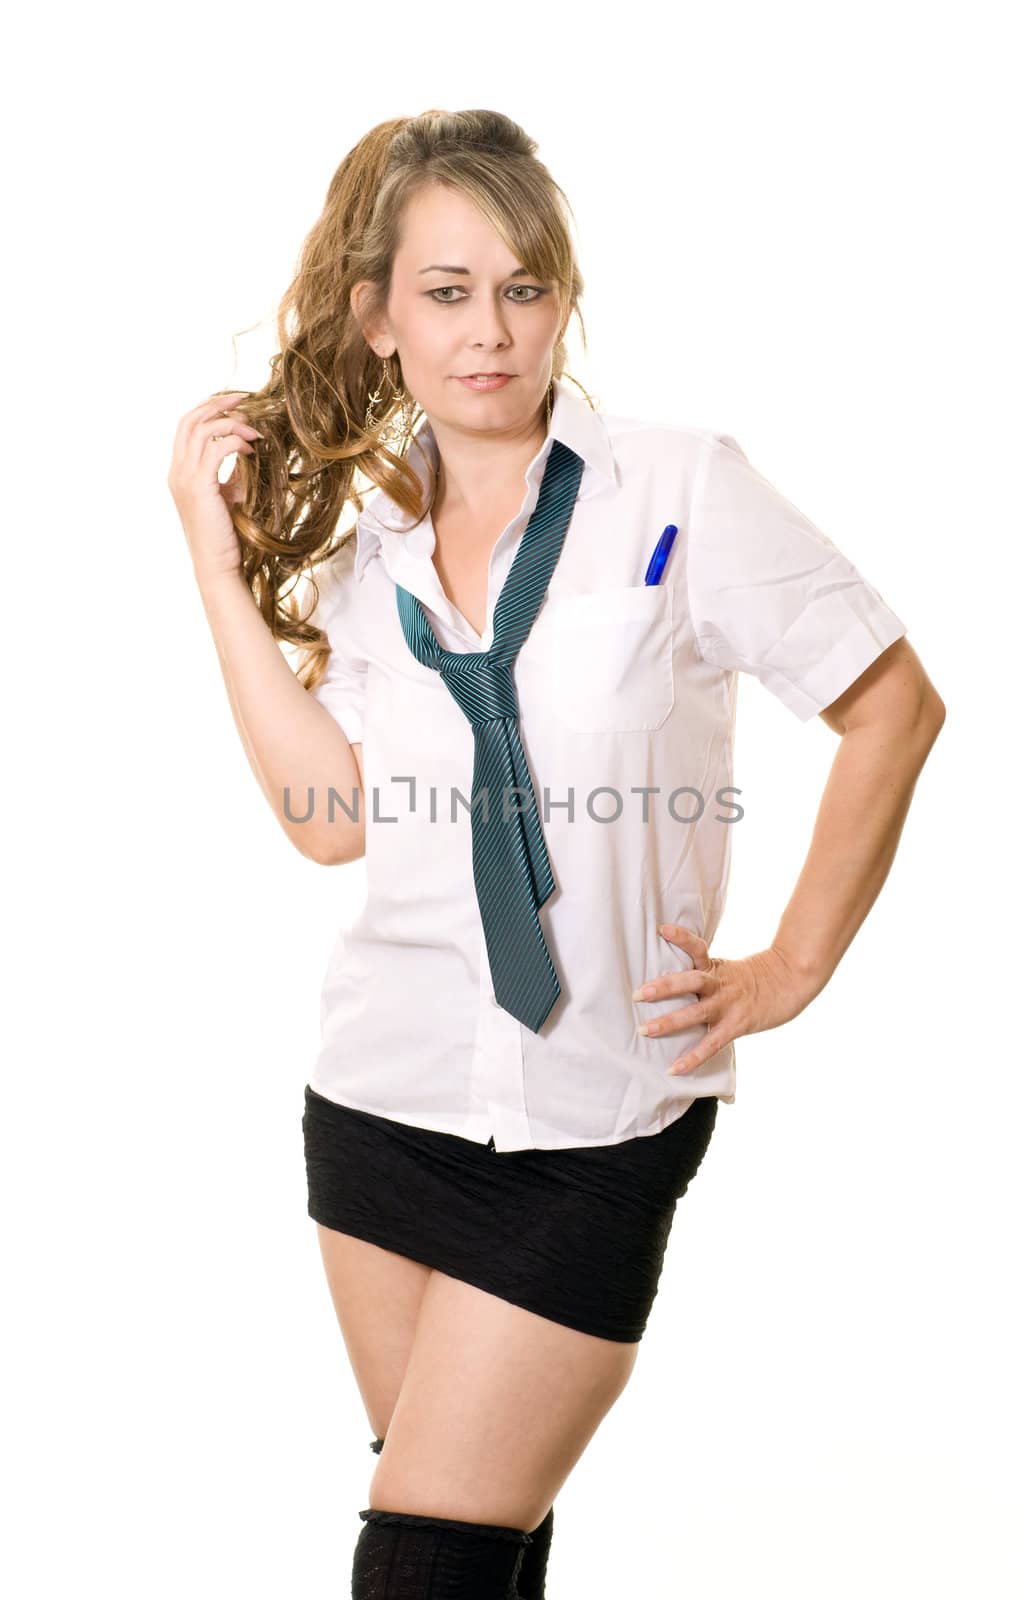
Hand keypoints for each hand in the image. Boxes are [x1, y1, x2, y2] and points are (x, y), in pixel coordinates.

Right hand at [166, 390, 264, 586]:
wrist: (217, 565)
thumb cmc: (225, 536)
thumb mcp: (229, 497)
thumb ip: (233, 473)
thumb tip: (250, 451)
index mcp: (180, 471)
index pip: (186, 426)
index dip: (209, 409)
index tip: (236, 404)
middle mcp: (177, 471)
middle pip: (189, 420)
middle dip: (217, 404)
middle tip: (245, 399)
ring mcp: (184, 478)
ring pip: (200, 429)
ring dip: (230, 423)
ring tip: (254, 430)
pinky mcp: (200, 487)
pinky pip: (215, 449)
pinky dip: (234, 442)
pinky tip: (251, 450)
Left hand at [633, 924, 818, 1075]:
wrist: (789, 983)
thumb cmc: (753, 979)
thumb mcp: (727, 969)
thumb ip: (703, 973)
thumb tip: (671, 979)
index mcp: (715, 968)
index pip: (697, 948)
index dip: (681, 937)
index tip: (661, 929)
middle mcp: (719, 984)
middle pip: (690, 981)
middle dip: (663, 988)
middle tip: (638, 994)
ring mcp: (728, 1005)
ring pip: (695, 1013)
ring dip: (669, 1022)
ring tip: (646, 1029)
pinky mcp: (736, 1026)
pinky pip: (710, 1044)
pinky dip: (692, 1058)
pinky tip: (674, 1069)